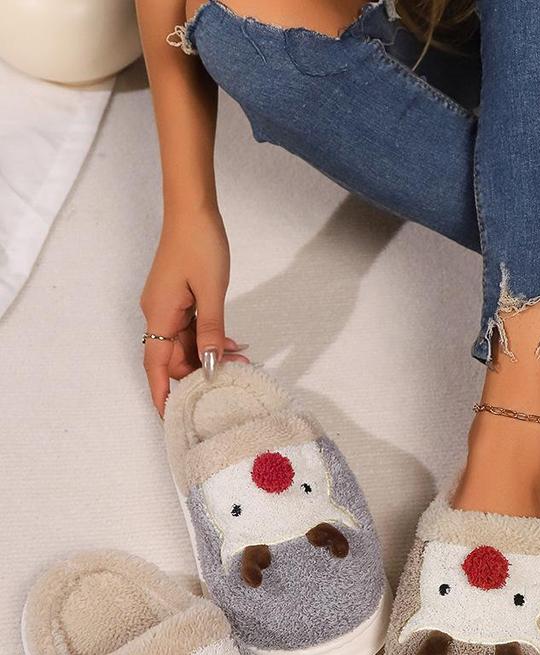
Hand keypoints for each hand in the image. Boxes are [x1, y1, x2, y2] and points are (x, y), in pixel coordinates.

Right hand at [140, 206, 247, 414]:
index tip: (171, 418)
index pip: (156, 365)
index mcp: (159, 315)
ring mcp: (167, 306)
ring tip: (242, 361)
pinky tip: (234, 344)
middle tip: (235, 377)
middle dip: (200, 374)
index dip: (163, 393)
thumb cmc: (200, 244)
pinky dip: (210, 340)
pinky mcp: (178, 299)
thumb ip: (212, 331)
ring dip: (210, 356)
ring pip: (185, 345)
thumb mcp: (212, 292)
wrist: (193, 209)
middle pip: (173, 359)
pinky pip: (191, 329)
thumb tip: (210, 364)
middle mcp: (157, 313)